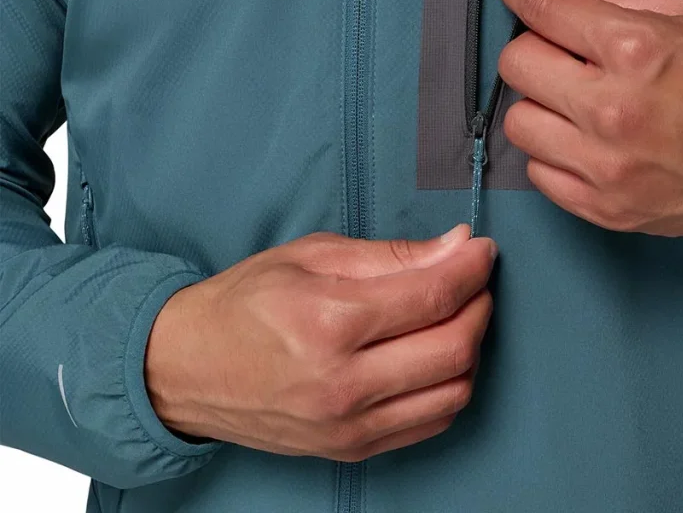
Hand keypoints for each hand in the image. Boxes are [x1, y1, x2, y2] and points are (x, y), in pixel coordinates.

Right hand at [145, 225, 495, 460]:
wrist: (185, 368)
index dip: (472, 268)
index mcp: (330, 322)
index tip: (483, 249)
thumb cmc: (246, 301)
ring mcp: (348, 425)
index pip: (433, 296)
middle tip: (474, 279)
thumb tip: (457, 246)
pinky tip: (437, 355)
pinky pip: (430, 423)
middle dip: (480, 305)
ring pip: (452, 392)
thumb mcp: (314, 255)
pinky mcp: (351, 449)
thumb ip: (393, 255)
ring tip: (457, 314)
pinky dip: (449, 386)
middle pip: (454, 348)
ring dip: (471, 348)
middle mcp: (343, 383)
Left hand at [496, 0, 682, 235]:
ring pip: (519, 122)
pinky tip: (586, 138)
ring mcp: (607, 168)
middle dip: (534, 46)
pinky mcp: (607, 210)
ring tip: (577, 99)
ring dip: (541, 102)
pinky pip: (539, 172)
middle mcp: (613, 110)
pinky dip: (554, 150)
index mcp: (637, 49)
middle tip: (561, 49)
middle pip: (517, 65)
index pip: (544, 11)